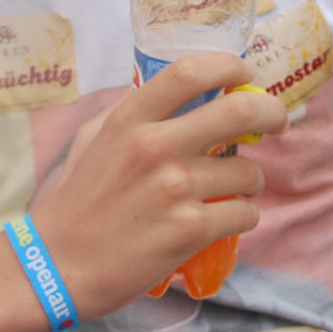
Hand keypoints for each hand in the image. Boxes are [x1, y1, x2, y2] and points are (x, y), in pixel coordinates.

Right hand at [29, 53, 284, 319]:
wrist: (56, 265)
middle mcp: (155, 147)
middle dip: (271, 114)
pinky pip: (245, 214)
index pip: (190, 72)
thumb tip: (176, 96)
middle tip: (275, 122)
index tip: (245, 74)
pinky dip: (241, 216)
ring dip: (250, 182)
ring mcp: (176, 189)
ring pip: (249, 173)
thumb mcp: (91, 141)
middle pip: (240, 112)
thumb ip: (130, 115)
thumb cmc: (73, 202)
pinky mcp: (190, 230)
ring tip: (231, 191)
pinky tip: (220, 220)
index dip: (229, 66)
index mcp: (129, 120)